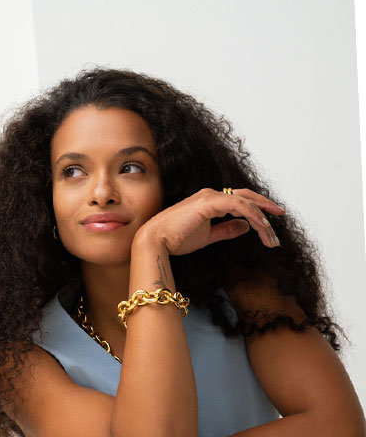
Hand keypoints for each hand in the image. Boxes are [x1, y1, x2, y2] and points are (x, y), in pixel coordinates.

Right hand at [136, 188, 284, 255]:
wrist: (155, 241)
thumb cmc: (175, 240)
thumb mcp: (208, 236)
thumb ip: (226, 229)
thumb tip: (245, 226)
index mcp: (209, 202)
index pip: (240, 200)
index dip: (257, 207)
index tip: (271, 220)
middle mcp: (211, 195)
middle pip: (247, 196)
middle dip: (266, 206)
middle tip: (281, 216)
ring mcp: (210, 197)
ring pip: (246, 203)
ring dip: (262, 220)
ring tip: (272, 237)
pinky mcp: (209, 203)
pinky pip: (239, 206)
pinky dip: (253, 216)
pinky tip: (262, 228)